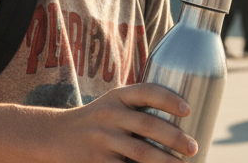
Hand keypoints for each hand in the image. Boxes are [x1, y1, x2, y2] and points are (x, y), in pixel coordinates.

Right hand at [55, 83, 195, 162]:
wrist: (54, 136)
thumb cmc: (95, 121)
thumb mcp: (111, 105)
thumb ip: (137, 108)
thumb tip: (181, 123)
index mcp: (116, 97)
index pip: (146, 91)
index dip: (168, 98)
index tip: (187, 109)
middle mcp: (109, 115)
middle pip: (148, 125)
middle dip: (175, 138)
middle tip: (193, 147)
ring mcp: (102, 140)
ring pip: (141, 153)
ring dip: (166, 161)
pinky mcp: (97, 162)